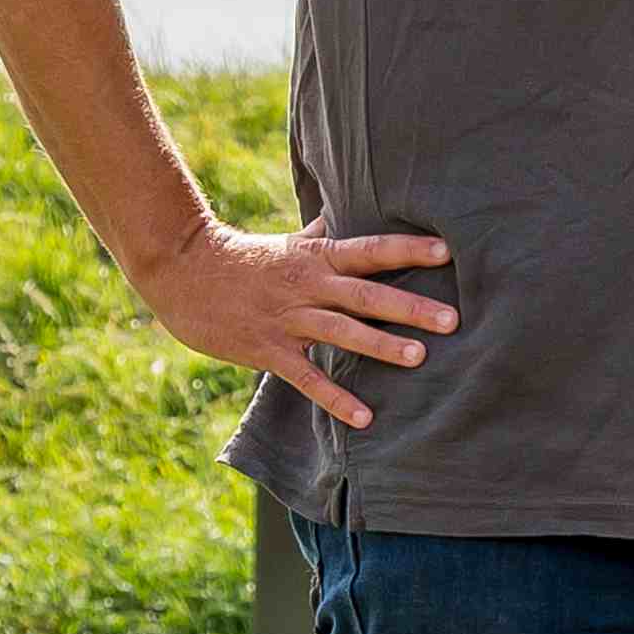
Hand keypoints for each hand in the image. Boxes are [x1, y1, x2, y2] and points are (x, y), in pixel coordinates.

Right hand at [143, 220, 451, 428]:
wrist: (181, 272)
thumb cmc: (242, 258)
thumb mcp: (286, 243)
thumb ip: (320, 236)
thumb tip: (343, 215)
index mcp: (316, 259)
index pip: (370, 251)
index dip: (408, 251)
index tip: (447, 252)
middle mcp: (308, 287)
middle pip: (365, 295)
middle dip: (409, 307)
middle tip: (452, 319)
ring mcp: (288, 319)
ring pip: (341, 333)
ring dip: (380, 346)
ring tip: (419, 358)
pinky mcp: (268, 350)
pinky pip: (306, 378)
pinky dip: (335, 398)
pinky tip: (364, 418)